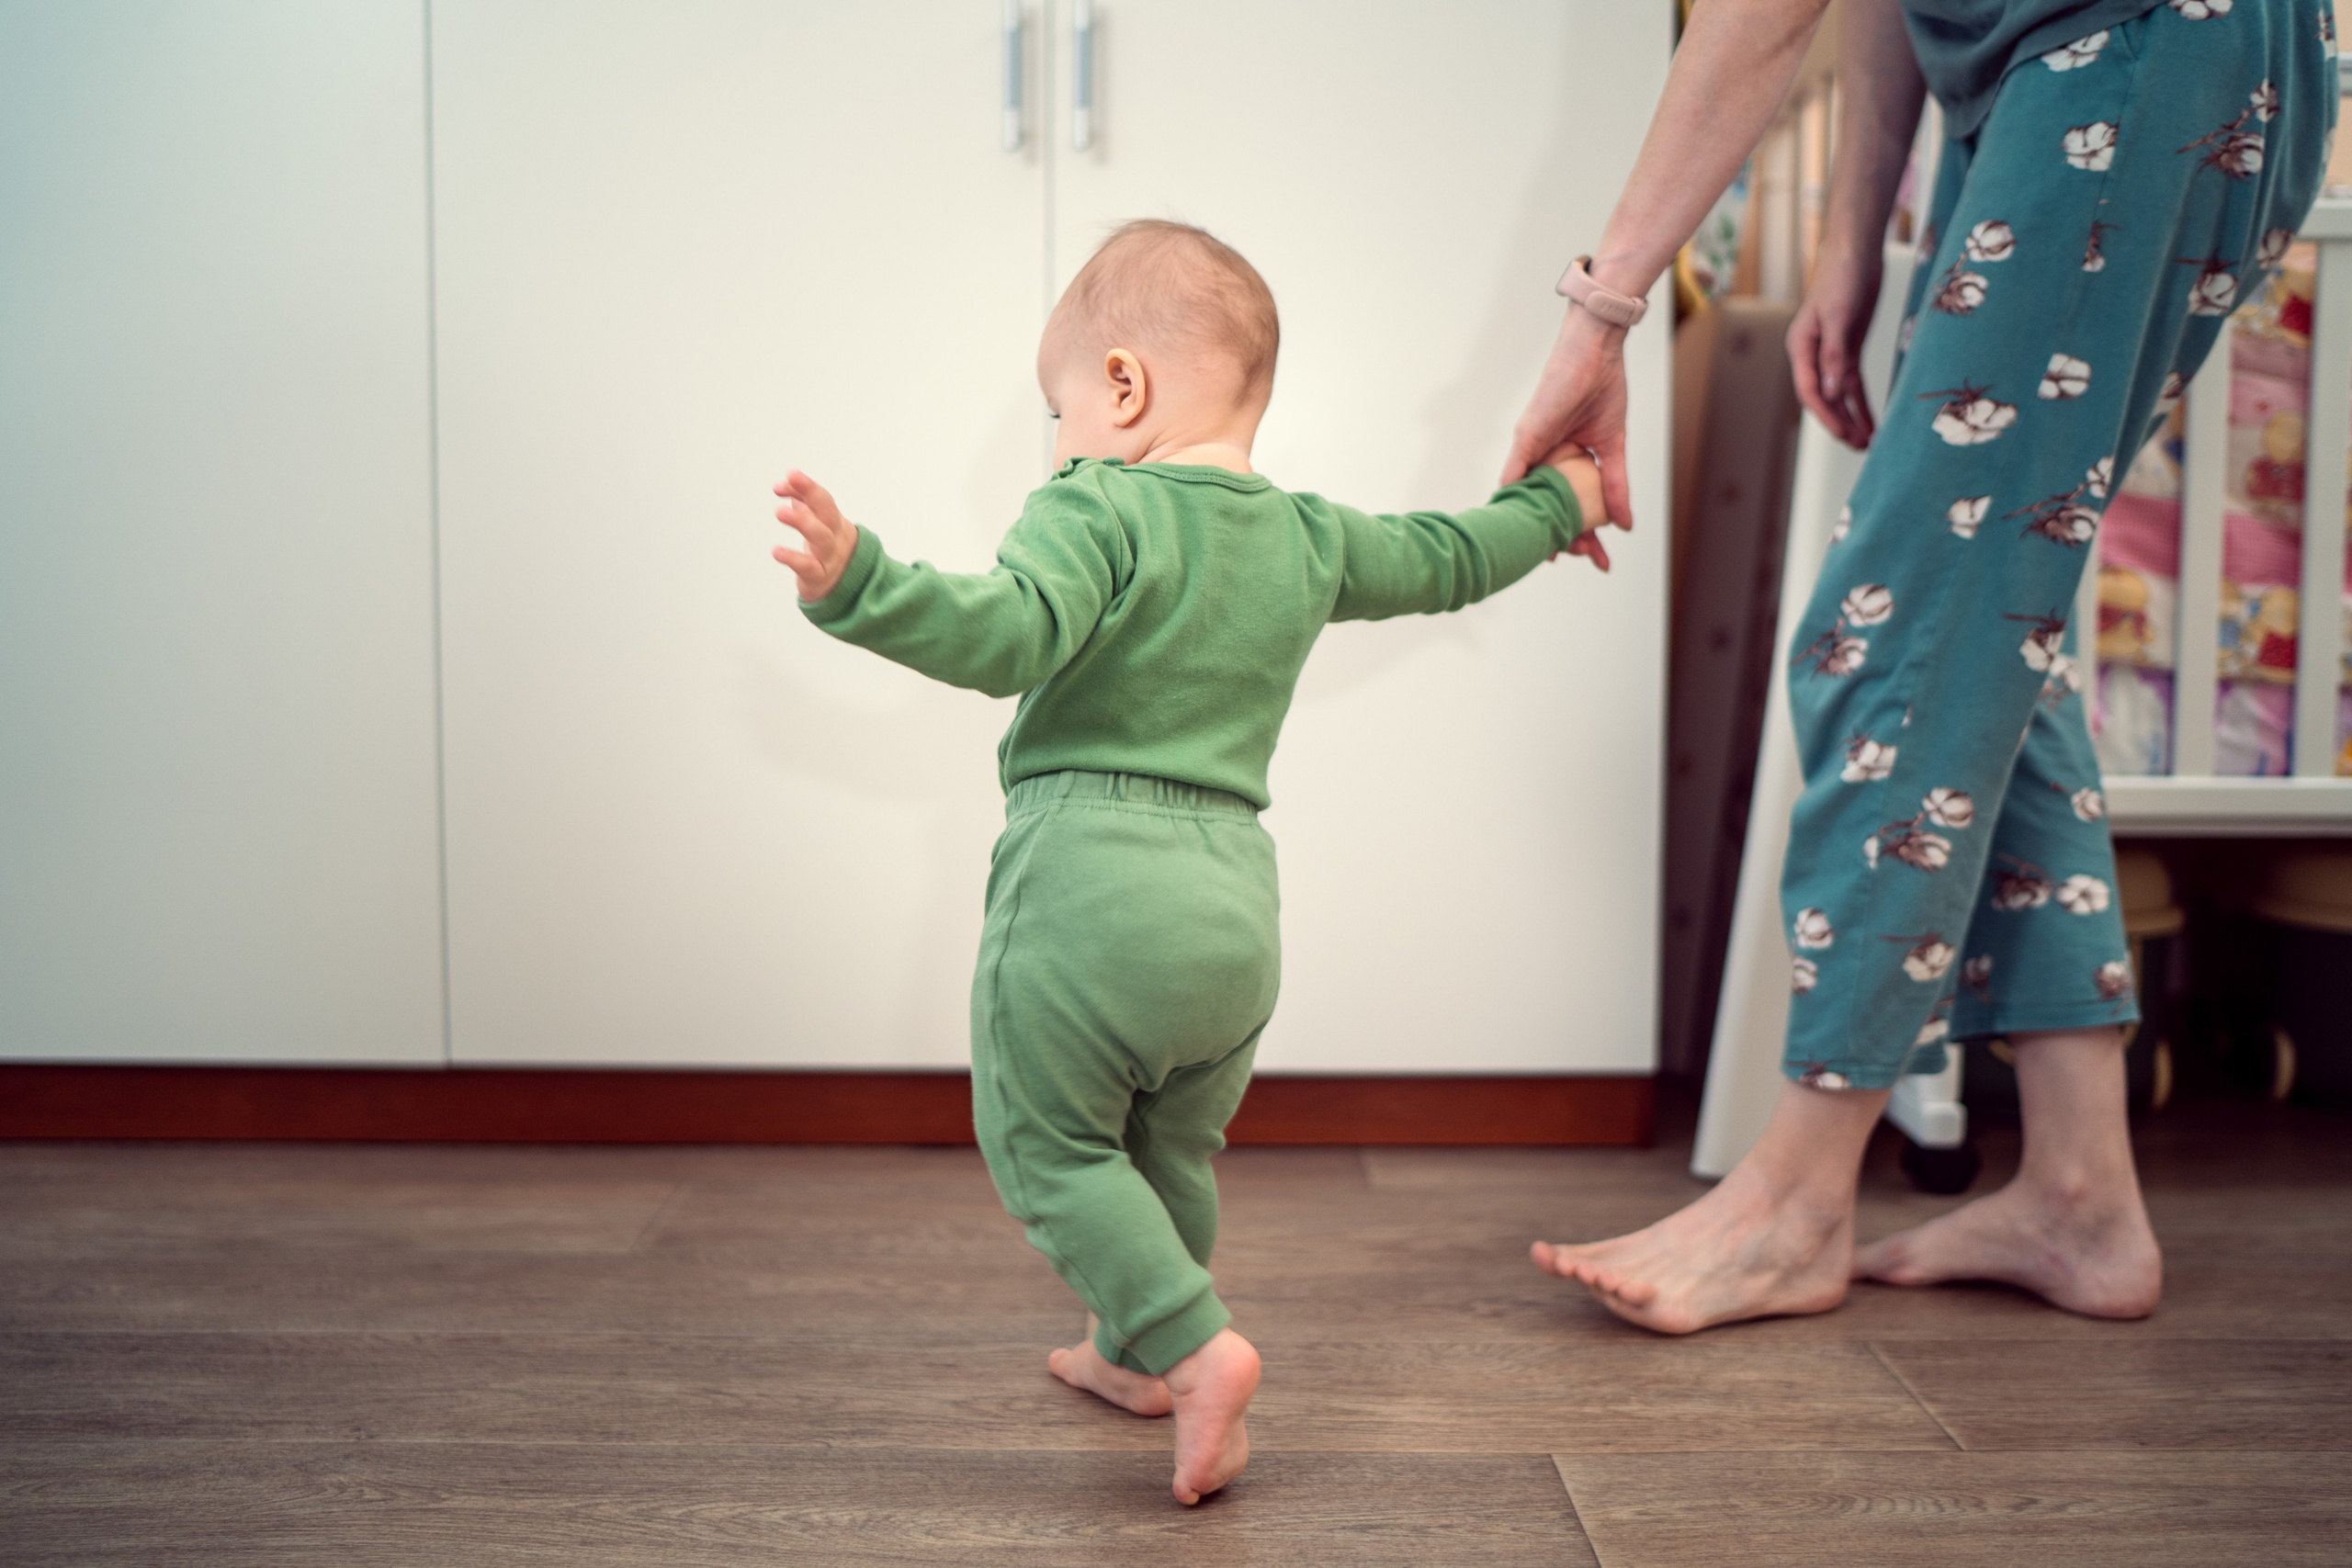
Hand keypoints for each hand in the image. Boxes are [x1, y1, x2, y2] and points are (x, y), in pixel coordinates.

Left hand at [771, 470, 859, 602]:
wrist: (844, 584)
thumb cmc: (826, 547)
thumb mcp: (816, 521)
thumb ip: (800, 500)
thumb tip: (781, 484)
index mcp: (833, 521)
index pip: (824, 500)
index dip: (808, 486)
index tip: (791, 474)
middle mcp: (835, 536)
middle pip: (828, 512)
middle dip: (811, 494)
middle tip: (789, 482)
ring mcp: (829, 557)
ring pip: (821, 537)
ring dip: (802, 521)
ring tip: (780, 512)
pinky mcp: (819, 577)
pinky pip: (808, 567)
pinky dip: (793, 558)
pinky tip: (776, 551)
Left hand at [1504, 308, 1632, 572]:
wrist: (1595, 351)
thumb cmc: (1602, 388)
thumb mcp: (1612, 446)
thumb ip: (1615, 486)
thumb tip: (1624, 524)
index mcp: (1566, 461)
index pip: (1573, 506)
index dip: (1585, 534)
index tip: (1598, 559)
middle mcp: (1545, 459)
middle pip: (1551, 509)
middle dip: (1568, 538)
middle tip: (1584, 559)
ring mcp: (1533, 450)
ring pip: (1530, 499)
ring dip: (1541, 527)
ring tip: (1554, 555)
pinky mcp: (1526, 437)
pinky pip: (1513, 475)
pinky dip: (1513, 499)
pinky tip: (1515, 526)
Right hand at [1787, 238, 1884, 449]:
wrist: (1856, 251)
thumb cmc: (1843, 277)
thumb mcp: (1840, 316)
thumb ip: (1834, 354)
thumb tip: (1831, 393)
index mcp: (1801, 347)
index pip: (1810, 390)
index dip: (1826, 414)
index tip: (1845, 434)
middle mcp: (1812, 355)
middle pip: (1823, 398)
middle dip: (1840, 423)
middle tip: (1859, 446)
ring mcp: (1831, 354)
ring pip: (1838, 395)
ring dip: (1852, 419)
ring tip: (1868, 444)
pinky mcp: (1848, 349)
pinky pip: (1852, 384)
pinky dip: (1862, 403)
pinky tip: (1872, 422)